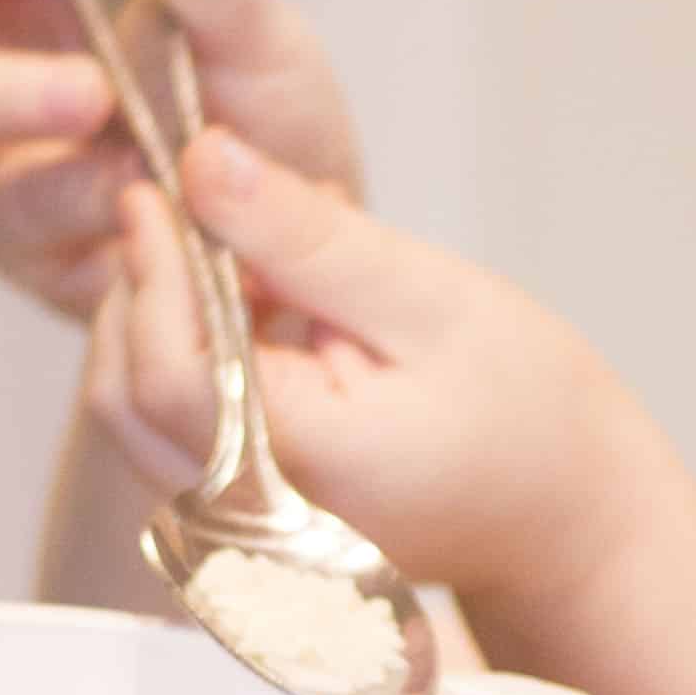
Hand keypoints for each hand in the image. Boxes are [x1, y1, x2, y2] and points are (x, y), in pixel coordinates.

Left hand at [102, 122, 690, 646]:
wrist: (568, 519)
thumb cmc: (529, 411)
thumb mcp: (428, 300)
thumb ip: (307, 240)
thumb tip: (204, 160)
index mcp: (301, 468)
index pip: (168, 365)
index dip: (148, 266)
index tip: (155, 184)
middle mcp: (255, 519)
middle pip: (127, 396)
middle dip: (146, 289)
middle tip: (193, 206)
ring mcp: (243, 534)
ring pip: (134, 420)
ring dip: (160, 324)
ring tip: (235, 258)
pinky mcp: (245, 522)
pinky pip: (172, 437)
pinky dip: (188, 364)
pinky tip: (251, 317)